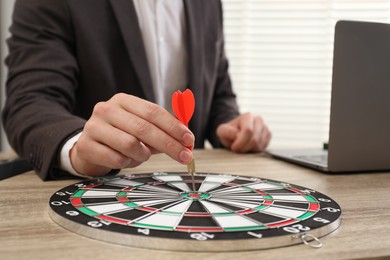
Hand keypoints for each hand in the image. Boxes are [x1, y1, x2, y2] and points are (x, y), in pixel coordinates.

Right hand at [70, 93, 194, 176]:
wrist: (88, 147)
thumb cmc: (119, 137)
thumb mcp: (140, 129)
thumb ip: (161, 131)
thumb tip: (186, 141)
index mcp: (124, 101)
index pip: (153, 111)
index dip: (174, 126)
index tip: (189, 139)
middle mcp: (107, 109)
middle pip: (144, 128)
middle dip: (169, 144)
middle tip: (184, 156)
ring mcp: (93, 126)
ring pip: (130, 144)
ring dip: (142, 155)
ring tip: (141, 156)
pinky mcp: (85, 146)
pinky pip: (116, 159)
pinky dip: (126, 163)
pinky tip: (124, 159)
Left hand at [216, 112, 270, 152]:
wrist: (236, 133)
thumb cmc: (229, 132)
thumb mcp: (222, 131)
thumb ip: (227, 131)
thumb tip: (236, 134)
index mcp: (248, 116)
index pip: (248, 131)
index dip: (240, 142)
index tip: (233, 147)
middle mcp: (259, 119)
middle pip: (254, 140)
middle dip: (244, 148)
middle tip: (237, 149)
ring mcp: (265, 127)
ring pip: (259, 145)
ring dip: (249, 150)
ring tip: (242, 146)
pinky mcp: (268, 135)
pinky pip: (263, 147)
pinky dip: (255, 150)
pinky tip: (249, 146)